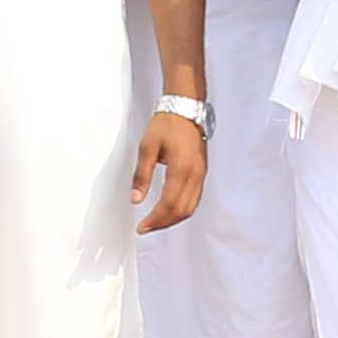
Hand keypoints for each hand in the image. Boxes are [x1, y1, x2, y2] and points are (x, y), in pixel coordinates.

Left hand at [130, 106, 206, 233]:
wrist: (185, 109)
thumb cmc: (167, 124)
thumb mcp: (147, 148)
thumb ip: (141, 176)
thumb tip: (135, 199)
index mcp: (181, 168)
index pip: (168, 203)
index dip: (155, 219)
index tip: (142, 226)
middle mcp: (195, 174)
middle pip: (182, 211)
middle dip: (163, 223)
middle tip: (146, 228)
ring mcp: (201, 175)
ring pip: (190, 208)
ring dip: (173, 219)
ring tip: (156, 223)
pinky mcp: (201, 173)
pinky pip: (195, 199)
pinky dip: (182, 210)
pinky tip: (169, 211)